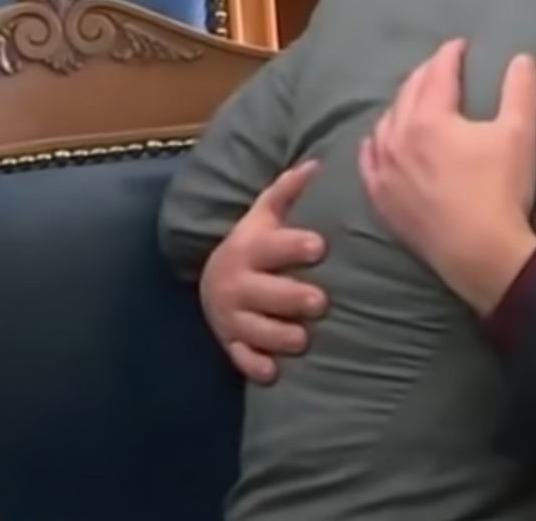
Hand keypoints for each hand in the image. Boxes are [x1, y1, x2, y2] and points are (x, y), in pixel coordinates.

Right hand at [201, 160, 327, 383]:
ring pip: (254, 330)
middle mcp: (237, 284)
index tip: (319, 246)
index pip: (270, 247)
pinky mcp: (232, 344)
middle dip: (290, 297)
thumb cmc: (257, 246)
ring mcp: (233, 317)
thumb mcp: (265, 216)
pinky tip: (272, 372)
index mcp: (248, 249)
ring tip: (303, 338)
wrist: (216, 281)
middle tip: (319, 301)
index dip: (293, 246)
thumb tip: (317, 164)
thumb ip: (287, 192)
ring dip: (278, 335)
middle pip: (262, 293)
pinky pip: (240, 359)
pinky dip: (255, 366)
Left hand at [359, 39, 535, 311]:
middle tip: (442, 67)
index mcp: (430, 118)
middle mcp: (398, 138)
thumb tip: (521, 58)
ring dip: (401, 105)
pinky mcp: (381, 198)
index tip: (460, 46)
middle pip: (408, 93)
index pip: (438, 73)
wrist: (481, 252)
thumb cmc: (501, 190)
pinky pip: (369, 160)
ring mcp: (385, 170)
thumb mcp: (520, 134)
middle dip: (426, 74)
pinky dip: (375, 143)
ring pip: (385, 123)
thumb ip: (521, 90)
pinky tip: (379, 140)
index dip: (450, 55)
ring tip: (416, 100)